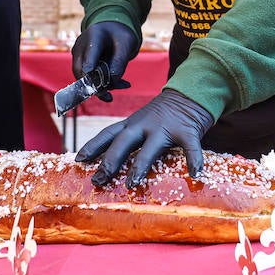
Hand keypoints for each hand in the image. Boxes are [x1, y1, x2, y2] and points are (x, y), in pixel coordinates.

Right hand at [70, 20, 139, 101]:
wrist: (112, 32)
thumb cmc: (120, 36)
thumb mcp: (127, 44)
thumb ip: (120, 61)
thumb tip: (113, 80)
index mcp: (95, 35)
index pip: (91, 51)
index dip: (90, 62)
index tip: (90, 71)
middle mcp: (81, 45)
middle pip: (81, 69)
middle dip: (97, 84)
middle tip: (114, 92)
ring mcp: (77, 55)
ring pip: (83, 77)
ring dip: (101, 87)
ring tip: (122, 84)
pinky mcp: (78, 64)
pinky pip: (86, 79)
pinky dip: (101, 85)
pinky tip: (116, 84)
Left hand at [74, 88, 213, 187]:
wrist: (190, 92)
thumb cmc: (164, 113)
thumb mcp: (142, 121)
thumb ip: (130, 137)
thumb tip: (110, 162)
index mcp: (132, 123)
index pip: (107, 134)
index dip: (92, 146)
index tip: (78, 160)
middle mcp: (145, 124)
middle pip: (123, 142)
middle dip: (109, 161)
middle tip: (98, 179)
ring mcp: (165, 128)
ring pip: (150, 148)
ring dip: (140, 165)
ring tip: (132, 182)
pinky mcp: (187, 131)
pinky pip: (190, 148)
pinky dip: (194, 160)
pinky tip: (196, 174)